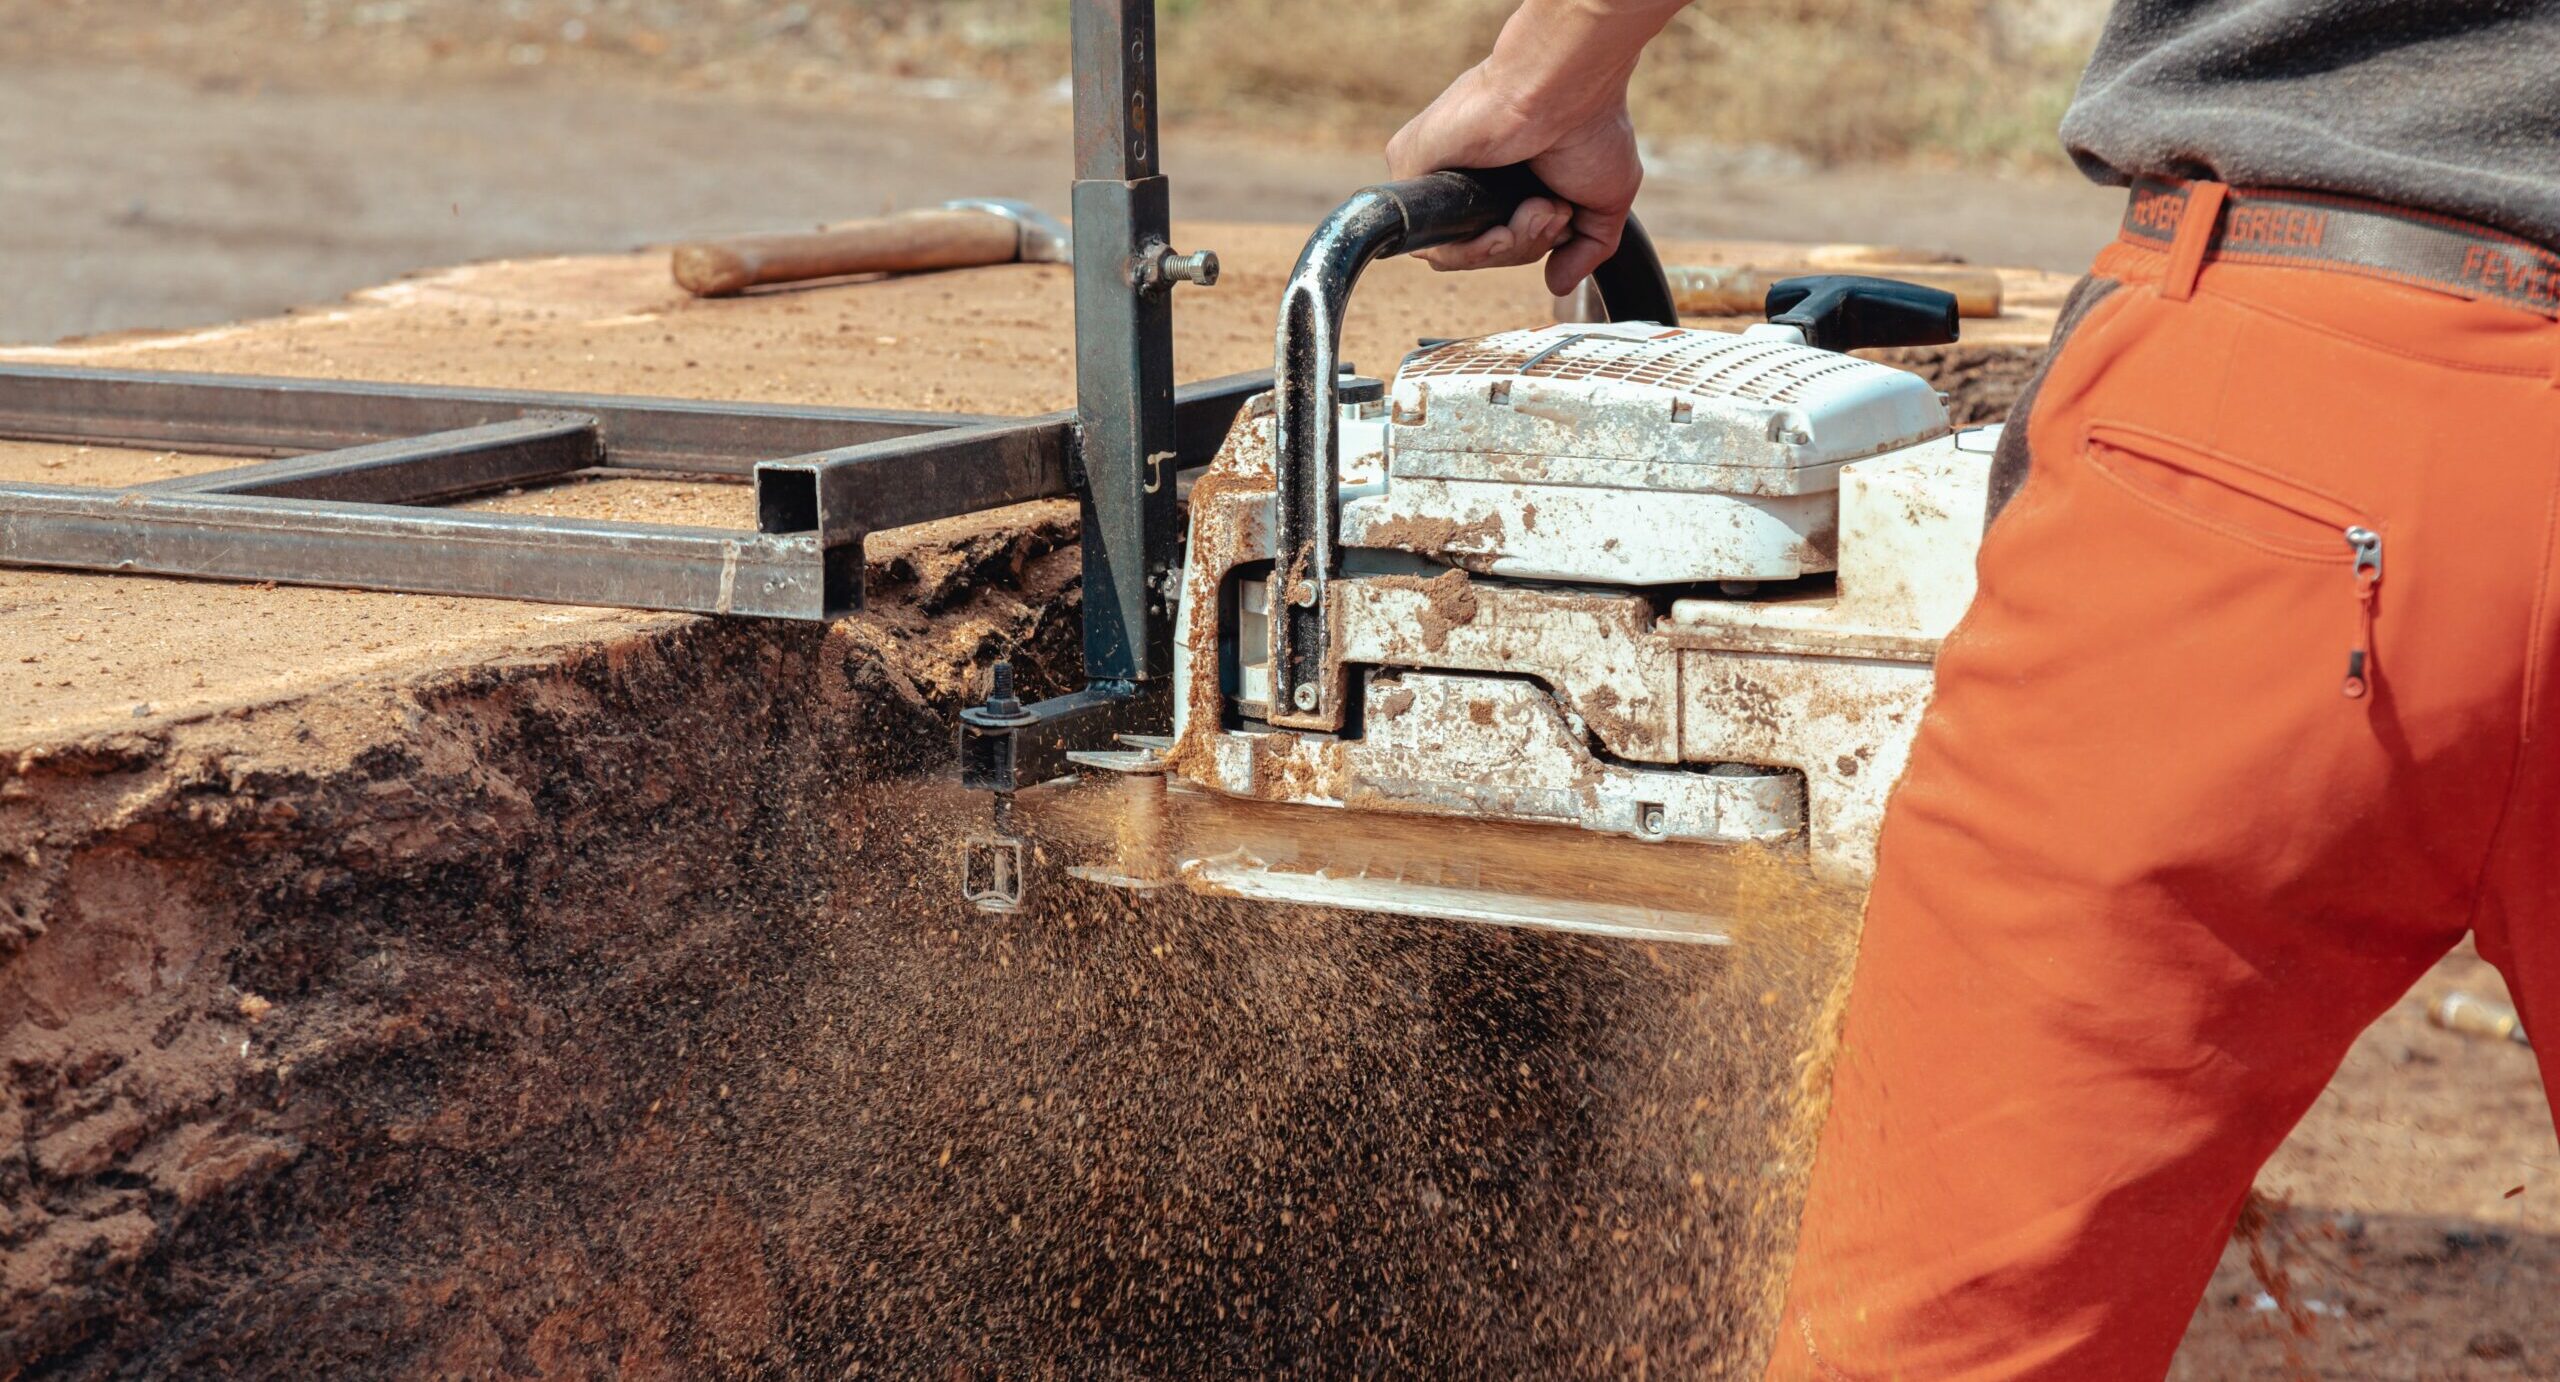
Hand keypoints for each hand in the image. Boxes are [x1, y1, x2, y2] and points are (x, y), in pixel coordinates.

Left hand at [1385, 28, 1649, 294]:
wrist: (1566, 87)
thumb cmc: (1590, 126)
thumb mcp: (1606, 200)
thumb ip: (1586, 248)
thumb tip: (1559, 284)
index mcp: (1503, 181)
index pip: (1499, 244)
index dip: (1531, 247)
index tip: (1562, 223)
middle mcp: (1468, 176)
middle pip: (1480, 254)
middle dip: (1524, 247)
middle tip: (1552, 213)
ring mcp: (1437, 172)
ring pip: (1457, 252)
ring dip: (1509, 246)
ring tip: (1539, 210)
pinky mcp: (1410, 161)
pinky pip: (1434, 241)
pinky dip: (1474, 245)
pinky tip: (1506, 222)